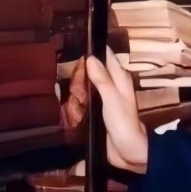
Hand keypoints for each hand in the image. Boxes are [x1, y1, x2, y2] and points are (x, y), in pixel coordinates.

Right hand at [61, 49, 148, 174]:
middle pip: (98, 69)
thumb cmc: (124, 124)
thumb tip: (91, 58)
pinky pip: (88, 99)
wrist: (130, 152)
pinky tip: (67, 95)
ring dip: (80, 79)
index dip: (97, 49)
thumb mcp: (112, 99)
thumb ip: (102, 80)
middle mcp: (114, 88)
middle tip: (63, 55)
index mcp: (120, 81)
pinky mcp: (100, 114)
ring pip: (92, 83)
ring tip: (61, 72)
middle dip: (85, 63)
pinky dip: (79, 95)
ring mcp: (107, 101)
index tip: (81, 38)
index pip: (108, 58)